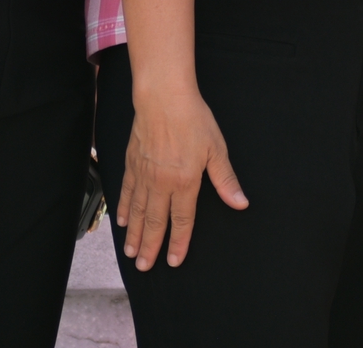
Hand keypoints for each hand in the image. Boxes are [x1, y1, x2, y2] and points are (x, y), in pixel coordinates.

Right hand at [115, 75, 248, 269]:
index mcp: (184, 182)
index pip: (182, 221)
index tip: (173, 261)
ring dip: (134, 234)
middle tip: (144, 266)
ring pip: (138, 211)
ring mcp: (144, 174)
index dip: (179, 243)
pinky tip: (122, 220)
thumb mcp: (216, 149)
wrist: (163, 97)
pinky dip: (123, 208)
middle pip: (155, 222)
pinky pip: (127, 191)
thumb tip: (240, 203)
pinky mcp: (132, 163)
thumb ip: (225, 179)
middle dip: (150, 247)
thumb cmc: (193, 119)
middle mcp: (161, 183)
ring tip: (131, 252)